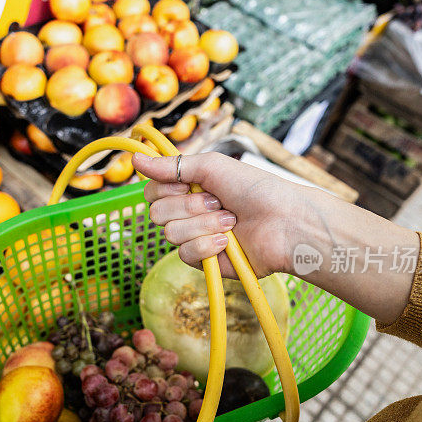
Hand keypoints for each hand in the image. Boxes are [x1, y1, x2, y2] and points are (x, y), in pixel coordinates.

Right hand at [135, 151, 310, 277]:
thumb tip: (135, 159)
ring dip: (203, 224)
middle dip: (189, 206)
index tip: (188, 184)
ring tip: (231, 221)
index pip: (152, 191)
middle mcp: (189, 213)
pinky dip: (207, 245)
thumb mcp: (212, 167)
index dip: (166, 189)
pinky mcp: (205, 262)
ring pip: (170, 234)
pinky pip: (185, 254)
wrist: (285, 223)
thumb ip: (172, 166)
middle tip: (218, 201)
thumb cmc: (256, 190)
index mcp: (189, 189)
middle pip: (157, 213)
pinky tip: (228, 242)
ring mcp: (196, 238)